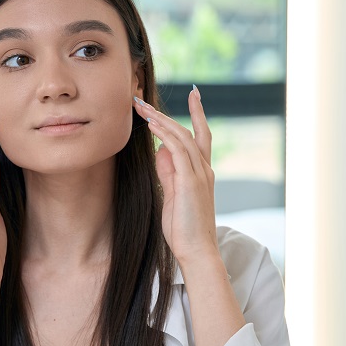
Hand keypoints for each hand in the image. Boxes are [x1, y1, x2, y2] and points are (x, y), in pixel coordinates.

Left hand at [135, 87, 218, 267]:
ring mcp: (200, 174)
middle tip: (143, 100)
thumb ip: (168, 173)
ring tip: (140, 108)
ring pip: (181, 136)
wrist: (196, 250)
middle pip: (188, 131)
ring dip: (160, 120)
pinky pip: (178, 150)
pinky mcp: (191, 181)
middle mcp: (204, 169)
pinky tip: (151, 126)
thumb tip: (160, 151)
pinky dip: (165, 135)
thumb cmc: (183, 228)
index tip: (194, 94)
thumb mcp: (172, 195)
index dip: (197, 114)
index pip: (201, 136)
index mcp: (202, 173)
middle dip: (166, 113)